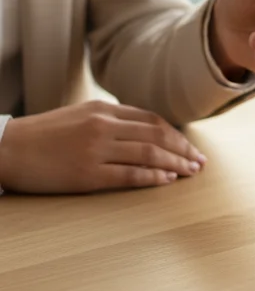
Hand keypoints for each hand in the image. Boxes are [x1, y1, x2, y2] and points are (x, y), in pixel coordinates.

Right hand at [0, 101, 205, 193]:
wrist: (6, 148)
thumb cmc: (44, 134)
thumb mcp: (80, 115)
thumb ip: (112, 119)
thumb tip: (144, 131)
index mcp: (103, 110)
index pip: (152, 120)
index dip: (176, 135)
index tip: (190, 147)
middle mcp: (103, 126)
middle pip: (157, 136)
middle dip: (183, 150)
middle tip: (200, 162)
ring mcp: (96, 150)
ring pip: (148, 154)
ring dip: (175, 164)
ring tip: (190, 172)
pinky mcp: (86, 174)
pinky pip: (128, 175)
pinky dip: (152, 177)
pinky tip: (167, 180)